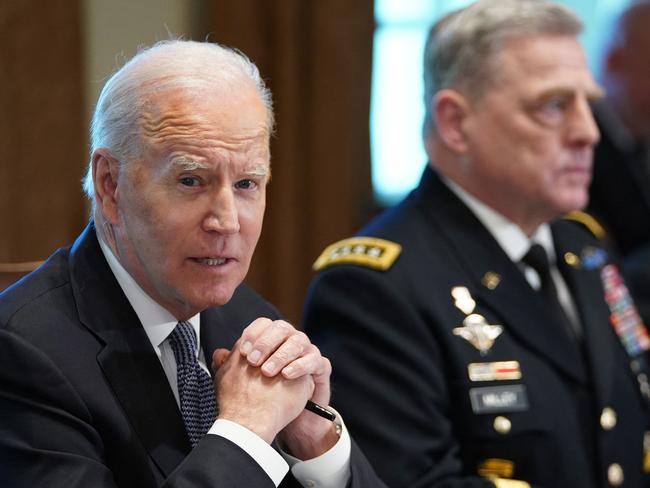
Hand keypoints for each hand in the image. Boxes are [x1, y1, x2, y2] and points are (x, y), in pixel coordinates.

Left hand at [213, 318, 337, 457]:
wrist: (281, 417)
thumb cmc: (262, 395)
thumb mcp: (243, 380)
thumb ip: (230, 365)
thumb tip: (218, 355)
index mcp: (272, 339)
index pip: (263, 324)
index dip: (253, 334)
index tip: (241, 350)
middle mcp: (290, 341)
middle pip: (281, 327)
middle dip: (266, 342)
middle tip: (253, 360)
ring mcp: (307, 352)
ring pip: (299, 340)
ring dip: (281, 354)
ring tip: (267, 371)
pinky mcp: (320, 367)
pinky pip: (314, 360)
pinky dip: (300, 365)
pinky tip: (286, 375)